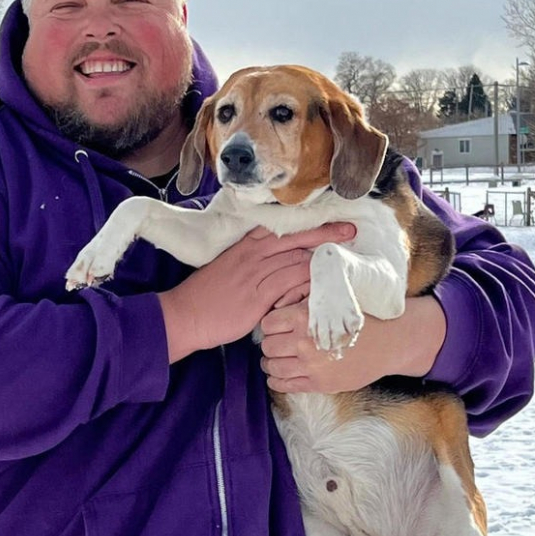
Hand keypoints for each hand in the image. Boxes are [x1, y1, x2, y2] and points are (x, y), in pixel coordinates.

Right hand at [159, 222, 355, 362]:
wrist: (183, 315)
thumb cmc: (203, 297)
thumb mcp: (226, 270)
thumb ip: (250, 265)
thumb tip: (272, 267)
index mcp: (244, 247)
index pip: (280, 228)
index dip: (306, 223)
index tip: (327, 220)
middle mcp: (252, 256)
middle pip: (295, 238)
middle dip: (325, 233)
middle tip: (350, 230)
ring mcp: (255, 275)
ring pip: (296, 259)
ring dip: (322, 259)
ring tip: (345, 258)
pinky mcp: (258, 297)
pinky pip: (289, 283)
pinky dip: (308, 281)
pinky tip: (324, 283)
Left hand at [258, 295, 447, 392]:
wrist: (389, 342)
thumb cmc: (360, 316)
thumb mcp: (331, 299)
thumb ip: (303, 300)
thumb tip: (276, 303)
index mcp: (305, 317)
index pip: (268, 323)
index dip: (271, 324)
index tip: (276, 326)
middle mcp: (305, 342)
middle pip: (268, 346)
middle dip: (270, 343)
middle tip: (276, 343)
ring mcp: (312, 366)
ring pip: (273, 366)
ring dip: (270, 363)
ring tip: (273, 360)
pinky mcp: (320, 384)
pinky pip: (286, 385)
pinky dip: (276, 380)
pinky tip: (277, 376)